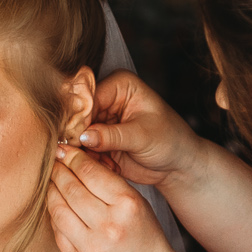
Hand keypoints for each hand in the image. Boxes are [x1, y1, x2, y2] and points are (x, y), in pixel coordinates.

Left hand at [48, 145, 178, 251]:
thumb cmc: (144, 236)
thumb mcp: (137, 203)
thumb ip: (109, 183)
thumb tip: (75, 160)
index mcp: (127, 205)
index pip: (91, 173)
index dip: (73, 158)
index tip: (64, 149)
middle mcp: (108, 225)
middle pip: (72, 188)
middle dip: (58, 170)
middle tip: (52, 160)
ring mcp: (90, 246)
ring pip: (59, 209)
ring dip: (51, 190)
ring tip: (50, 180)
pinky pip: (57, 231)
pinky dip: (53, 214)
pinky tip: (54, 205)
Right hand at [73, 71, 203, 189]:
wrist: (176, 164)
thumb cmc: (169, 141)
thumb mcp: (142, 136)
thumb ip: (111, 136)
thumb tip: (83, 137)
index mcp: (120, 85)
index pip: (89, 97)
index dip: (80, 118)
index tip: (75, 138)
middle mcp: (107, 98)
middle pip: (78, 115)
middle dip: (78, 136)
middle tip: (84, 154)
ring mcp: (101, 120)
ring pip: (77, 134)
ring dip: (84, 151)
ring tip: (104, 163)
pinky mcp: (98, 140)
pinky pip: (82, 149)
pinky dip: (89, 160)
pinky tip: (107, 166)